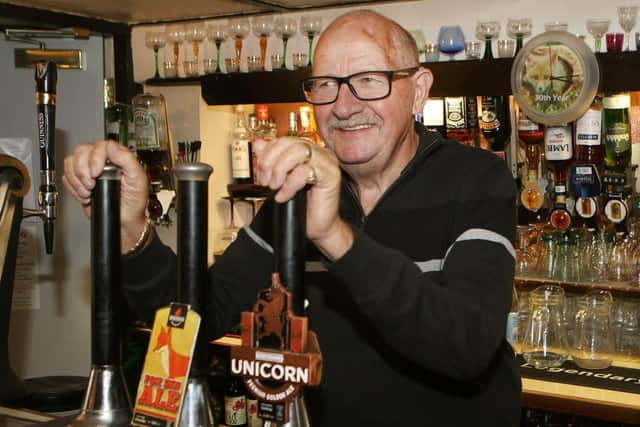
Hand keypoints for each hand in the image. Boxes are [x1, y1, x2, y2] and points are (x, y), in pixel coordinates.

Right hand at [63, 140, 149, 252]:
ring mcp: (89, 169)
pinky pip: (67, 177)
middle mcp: (102, 160)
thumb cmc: (134, 201)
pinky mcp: (80, 181)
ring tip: (89, 191)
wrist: (125, 219)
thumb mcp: (138, 179)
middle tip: (92, 184)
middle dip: (83, 170)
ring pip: (71, 162)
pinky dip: (73, 187)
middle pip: (81, 151)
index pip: (100, 146)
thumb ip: (127, 160)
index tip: (96, 173)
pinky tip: (85, 195)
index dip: (94, 159)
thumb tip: (112, 147)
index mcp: (117, 157)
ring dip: (77, 180)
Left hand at [253, 137, 352, 259]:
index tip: (261, 174)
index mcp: (308, 150)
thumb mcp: (281, 179)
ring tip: (275, 187)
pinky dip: (289, 185)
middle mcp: (319, 152)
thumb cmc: (304, 205)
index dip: (267, 154)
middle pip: (289, 143)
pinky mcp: (330, 176)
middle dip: (270, 162)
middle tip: (265, 182)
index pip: (283, 140)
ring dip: (279, 171)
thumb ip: (272, 160)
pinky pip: (304, 172)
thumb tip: (258, 144)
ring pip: (297, 153)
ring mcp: (327, 162)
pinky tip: (284, 196)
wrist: (319, 227)